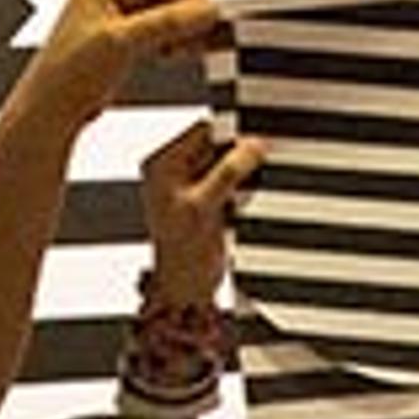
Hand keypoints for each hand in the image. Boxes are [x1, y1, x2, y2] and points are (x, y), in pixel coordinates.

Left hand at [13, 0, 231, 138]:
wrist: (56, 103)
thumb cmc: (68, 71)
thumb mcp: (121, 44)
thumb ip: (166, 23)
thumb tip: (207, 11)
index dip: (196, 3)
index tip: (213, 29)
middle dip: (190, 20)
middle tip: (192, 47)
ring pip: (180, 8)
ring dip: (185, 33)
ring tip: (172, 54)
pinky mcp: (135, 21)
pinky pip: (172, 23)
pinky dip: (178, 40)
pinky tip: (168, 55)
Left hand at [138, 116, 264, 311]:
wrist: (189, 289)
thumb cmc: (182, 254)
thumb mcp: (204, 206)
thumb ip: (229, 172)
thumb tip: (253, 146)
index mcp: (162, 165)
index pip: (202, 130)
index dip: (230, 133)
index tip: (255, 141)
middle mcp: (176, 172)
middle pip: (217, 145)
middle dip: (239, 157)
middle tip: (250, 173)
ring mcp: (194, 188)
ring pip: (229, 165)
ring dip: (243, 176)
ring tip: (238, 197)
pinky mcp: (211, 204)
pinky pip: (234, 185)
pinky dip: (244, 192)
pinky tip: (239, 207)